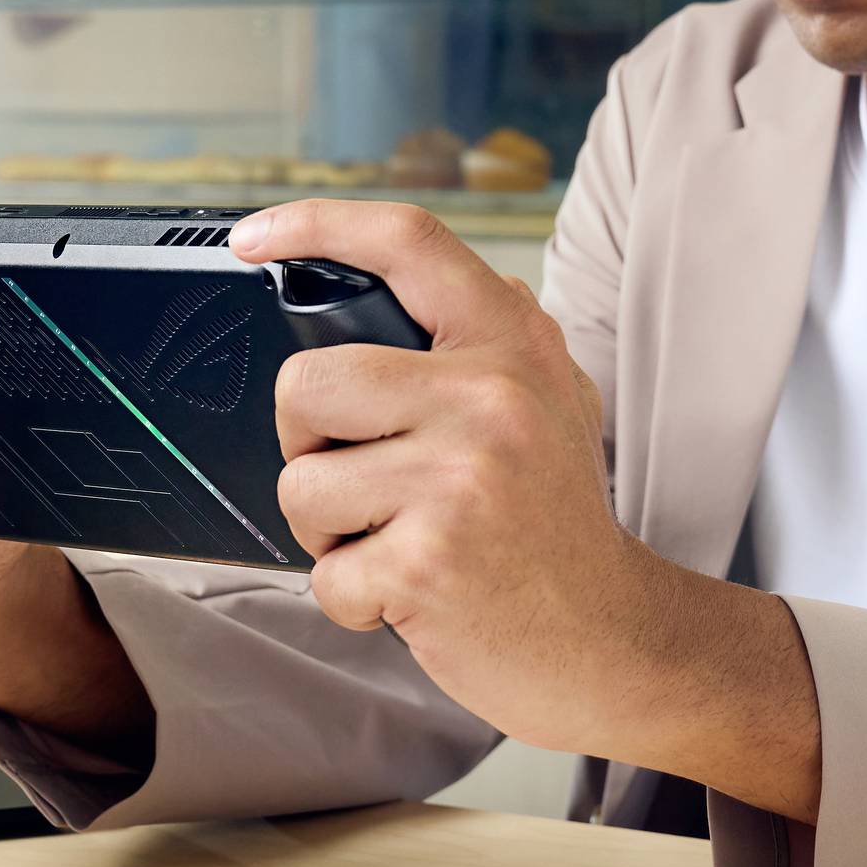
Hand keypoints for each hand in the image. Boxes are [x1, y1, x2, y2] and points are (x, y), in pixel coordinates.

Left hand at [228, 201, 819, 808]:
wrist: (613, 640)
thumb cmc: (560, 528)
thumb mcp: (554, 404)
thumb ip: (489, 343)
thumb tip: (405, 280)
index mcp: (512, 346)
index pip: (409, 244)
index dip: (318, 225)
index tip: (254, 239)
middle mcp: (489, 398)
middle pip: (307, 383)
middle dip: (305, 443)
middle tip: (359, 480)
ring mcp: (458, 479)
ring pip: (300, 486)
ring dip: (329, 533)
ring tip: (398, 542)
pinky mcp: (428, 562)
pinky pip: (324, 573)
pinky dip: (354, 598)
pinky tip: (413, 596)